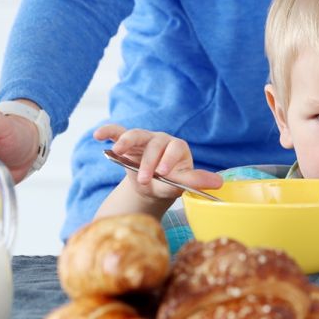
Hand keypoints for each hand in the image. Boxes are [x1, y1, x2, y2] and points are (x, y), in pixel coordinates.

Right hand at [94, 124, 222, 200]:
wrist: (148, 187)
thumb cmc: (166, 184)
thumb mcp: (178, 185)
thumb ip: (194, 182)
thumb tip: (220, 184)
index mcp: (178, 148)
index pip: (175, 147)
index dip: (169, 158)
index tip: (163, 172)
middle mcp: (161, 140)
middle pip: (154, 143)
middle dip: (148, 163)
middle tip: (144, 180)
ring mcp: (143, 138)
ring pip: (136, 134)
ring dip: (127, 143)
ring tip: (119, 153)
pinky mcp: (126, 141)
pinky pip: (117, 131)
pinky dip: (108, 131)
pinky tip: (98, 135)